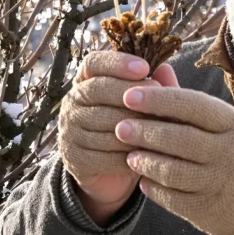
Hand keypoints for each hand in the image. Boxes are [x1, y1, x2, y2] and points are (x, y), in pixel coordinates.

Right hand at [58, 51, 175, 222]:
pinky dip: (130, 157)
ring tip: (161, 131)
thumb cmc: (133, 127)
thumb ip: (155, 87)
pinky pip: (105, 154)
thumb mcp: (145, 104)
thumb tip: (164, 68)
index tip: (144, 68)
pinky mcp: (74, 159)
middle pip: (99, 89)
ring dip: (137, 128)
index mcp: (85, 81)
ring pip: (106, 124)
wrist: (112, 171)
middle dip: (134, 94)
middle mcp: (72, 102)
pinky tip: (146, 157)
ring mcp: (69, 130)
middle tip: (160, 100)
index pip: (93, 63)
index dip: (117, 63)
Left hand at [115, 68, 233, 234]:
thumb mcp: (225, 121)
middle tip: (120, 126)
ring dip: (145, 161)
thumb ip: (188, 99)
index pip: (192, 105)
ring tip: (129, 154)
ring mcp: (219, 182)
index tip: (129, 95)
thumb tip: (157, 67)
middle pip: (180, 138)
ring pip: (173, 171)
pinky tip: (142, 178)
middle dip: (145, 131)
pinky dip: (153, 187)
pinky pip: (172, 198)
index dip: (159, 100)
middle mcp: (229, 152)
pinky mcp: (208, 209)